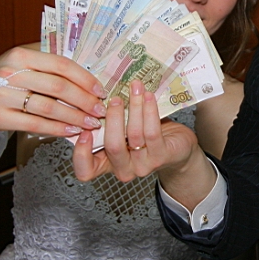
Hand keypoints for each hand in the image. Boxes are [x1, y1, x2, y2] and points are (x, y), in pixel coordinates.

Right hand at [0, 45, 106, 136]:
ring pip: (48, 107)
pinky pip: (35, 124)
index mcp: (21, 54)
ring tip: (90, 123)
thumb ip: (52, 64)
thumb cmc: (10, 80)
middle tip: (99, 110)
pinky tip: (72, 131)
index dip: (85, 79)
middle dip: (84, 101)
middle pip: (57, 86)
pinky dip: (57, 128)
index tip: (100, 91)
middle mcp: (10, 72)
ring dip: (74, 117)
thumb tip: (91, 71)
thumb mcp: (26, 64)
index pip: (61, 64)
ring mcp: (2, 94)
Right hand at [73, 80, 216, 209]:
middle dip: (113, 117)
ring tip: (135, 88)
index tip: (84, 130)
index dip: (81, 154)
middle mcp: (123, 168)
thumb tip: (94, 96)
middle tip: (115, 98)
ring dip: (134, 107)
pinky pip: (152, 132)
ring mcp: (143, 166)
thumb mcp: (122, 130)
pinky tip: (149, 97)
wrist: (177, 148)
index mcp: (107, 163)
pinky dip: (149, 110)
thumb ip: (107, 123)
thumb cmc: (146, 135)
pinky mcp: (161, 156)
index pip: (86, 171)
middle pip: (112, 146)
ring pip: (134, 134)